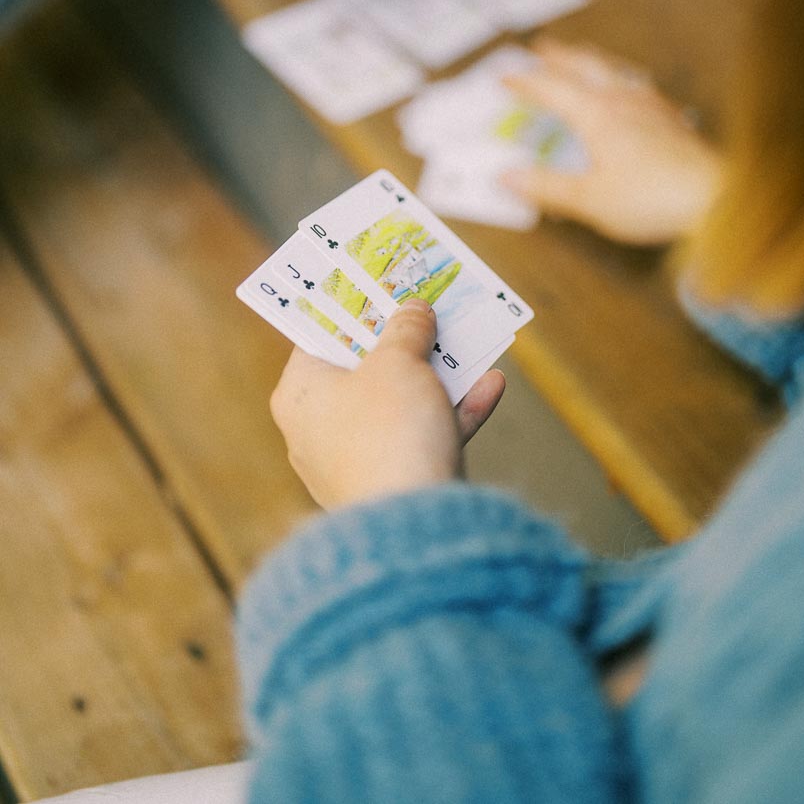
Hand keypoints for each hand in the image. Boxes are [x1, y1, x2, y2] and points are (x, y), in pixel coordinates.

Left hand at [269, 300, 505, 509]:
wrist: (413, 528)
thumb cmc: (388, 429)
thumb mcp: (398, 362)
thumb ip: (407, 329)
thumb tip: (413, 310)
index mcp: (301, 394)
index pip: (319, 337)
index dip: (352, 307)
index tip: (379, 284)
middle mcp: (319, 428)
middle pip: (364, 368)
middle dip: (403, 339)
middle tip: (429, 305)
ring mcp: (358, 459)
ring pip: (401, 401)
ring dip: (438, 372)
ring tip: (468, 340)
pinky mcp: (394, 483)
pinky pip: (424, 436)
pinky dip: (455, 411)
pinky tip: (493, 384)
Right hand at [503, 40, 722, 245]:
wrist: (717, 199)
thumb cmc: (654, 199)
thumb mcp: (588, 199)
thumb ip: (545, 186)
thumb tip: (505, 176)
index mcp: (596, 115)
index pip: (551, 89)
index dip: (525, 82)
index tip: (504, 76)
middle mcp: (622, 101)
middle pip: (585, 67)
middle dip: (560, 57)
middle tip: (542, 46)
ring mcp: (650, 106)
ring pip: (614, 70)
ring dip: (592, 60)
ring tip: (583, 56)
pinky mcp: (671, 119)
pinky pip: (640, 85)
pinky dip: (623, 78)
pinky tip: (632, 87)